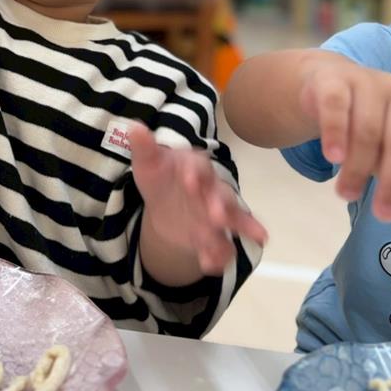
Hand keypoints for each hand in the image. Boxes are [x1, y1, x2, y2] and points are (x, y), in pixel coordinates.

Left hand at [129, 123, 266, 275]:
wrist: (167, 202)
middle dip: (220, 205)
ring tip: (256, 239)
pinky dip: (219, 256)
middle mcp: (212, 190)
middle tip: (217, 217)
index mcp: (195, 167)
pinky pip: (224, 246)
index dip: (195, 173)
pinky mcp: (216, 236)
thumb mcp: (148, 163)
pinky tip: (210, 264)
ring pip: (233, 220)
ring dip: (240, 229)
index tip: (187, 181)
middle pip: (222, 195)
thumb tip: (134, 126)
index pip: (199, 166)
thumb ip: (144, 147)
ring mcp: (217, 214)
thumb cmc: (160, 176)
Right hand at [300, 55, 390, 219]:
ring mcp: (364, 82)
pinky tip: (332, 157)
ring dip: (357, 166)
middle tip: (382, 213)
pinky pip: (335, 106)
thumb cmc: (362, 122)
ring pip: (366, 128)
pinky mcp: (332, 80)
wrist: (325, 83)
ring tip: (345, 194)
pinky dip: (335, 133)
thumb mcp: (384, 146)